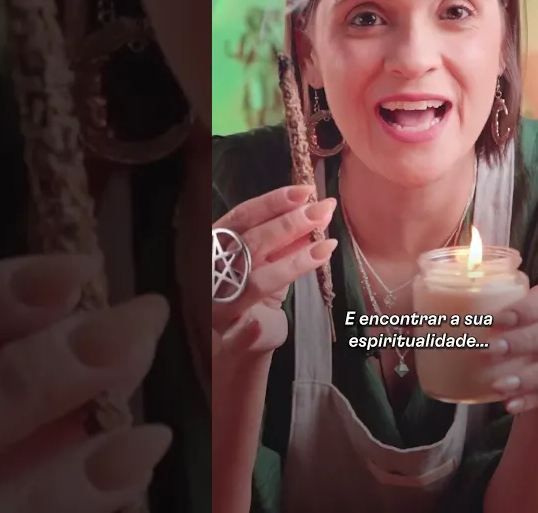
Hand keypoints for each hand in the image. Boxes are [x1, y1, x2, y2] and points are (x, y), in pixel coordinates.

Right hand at [211, 185, 338, 355]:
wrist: (234, 346)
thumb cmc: (250, 293)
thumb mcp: (268, 262)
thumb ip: (286, 242)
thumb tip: (317, 214)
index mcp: (217, 246)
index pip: (243, 217)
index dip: (273, 202)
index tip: (306, 192)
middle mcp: (213, 271)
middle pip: (251, 243)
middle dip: (290, 224)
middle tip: (322, 212)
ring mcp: (218, 304)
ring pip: (254, 282)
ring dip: (291, 264)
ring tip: (325, 248)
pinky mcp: (225, 339)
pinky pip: (234, 336)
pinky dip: (246, 332)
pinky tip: (259, 325)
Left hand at [486, 274, 537, 413]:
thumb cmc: (536, 316)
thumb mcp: (526, 299)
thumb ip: (503, 291)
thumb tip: (461, 293)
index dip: (526, 309)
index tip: (496, 320)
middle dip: (525, 341)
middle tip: (491, 350)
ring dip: (532, 376)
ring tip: (501, 385)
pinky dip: (535, 397)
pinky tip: (512, 403)